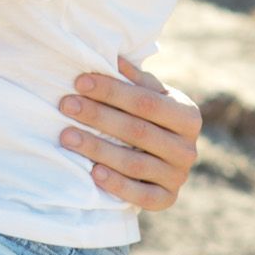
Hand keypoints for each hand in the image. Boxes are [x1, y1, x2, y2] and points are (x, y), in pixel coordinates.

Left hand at [57, 56, 200, 210]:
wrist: (160, 159)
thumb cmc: (147, 118)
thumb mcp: (148, 95)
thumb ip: (132, 78)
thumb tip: (110, 54)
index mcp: (188, 116)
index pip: (146, 101)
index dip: (112, 91)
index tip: (80, 82)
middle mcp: (188, 148)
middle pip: (138, 131)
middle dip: (98, 116)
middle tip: (66, 105)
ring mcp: (179, 176)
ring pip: (135, 163)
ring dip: (97, 149)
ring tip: (66, 136)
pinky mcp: (167, 200)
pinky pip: (141, 196)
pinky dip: (117, 185)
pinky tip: (93, 172)